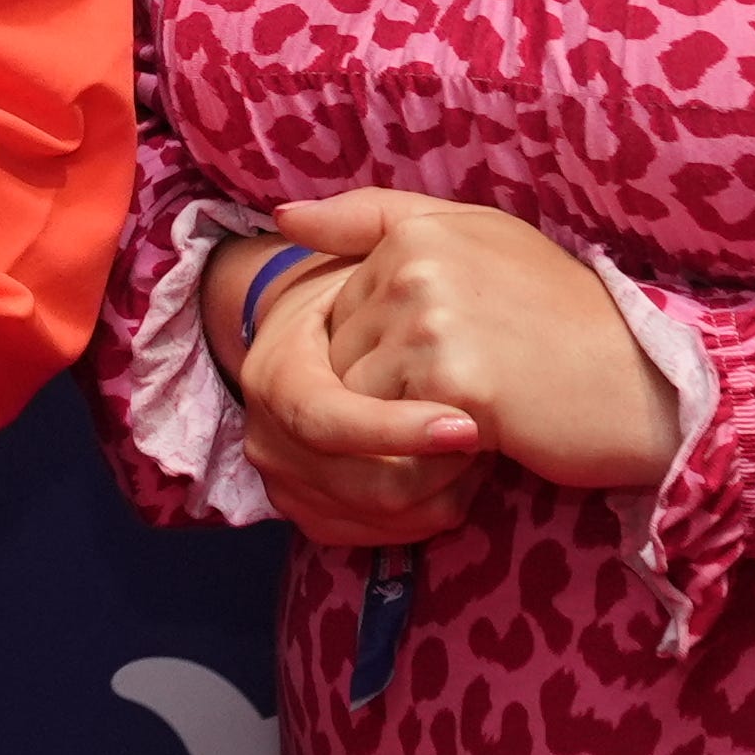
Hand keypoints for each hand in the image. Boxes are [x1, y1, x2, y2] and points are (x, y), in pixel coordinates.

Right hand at [212, 228, 489, 548]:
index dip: (395, 430)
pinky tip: (459, 480)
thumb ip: (356, 222)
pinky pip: (375, 538)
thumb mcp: (385, 250)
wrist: (357, 348)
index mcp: (276, 374)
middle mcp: (267, 436)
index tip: (467, 426)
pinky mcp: (313, 514)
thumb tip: (288, 217)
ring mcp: (287, 481)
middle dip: (430, 471)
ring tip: (479, 453)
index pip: (325, 418)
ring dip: (437, 493)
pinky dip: (425, 517)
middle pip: (355, 483)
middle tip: (487, 445)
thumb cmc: (385, 296)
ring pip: (373, 517)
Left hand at [276, 190, 683, 492]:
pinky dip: (421, 454)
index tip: (452, 360)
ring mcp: (432, 321)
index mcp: (417, 231)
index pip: (339, 313)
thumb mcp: (478, 241)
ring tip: (474, 415)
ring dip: (400, 428)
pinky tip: (481, 440)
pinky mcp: (452, 380)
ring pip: (353, 401)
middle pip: (338, 358)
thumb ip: (376, 221)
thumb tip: (281, 218)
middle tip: (468, 393)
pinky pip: (387, 437)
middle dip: (386, 394)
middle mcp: (416, 266)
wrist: (646, 382)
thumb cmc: (562, 318)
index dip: (388, 357)